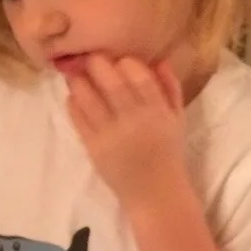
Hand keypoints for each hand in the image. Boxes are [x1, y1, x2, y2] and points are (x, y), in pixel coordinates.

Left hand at [66, 54, 186, 209]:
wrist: (155, 194)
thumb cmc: (168, 153)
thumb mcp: (177, 119)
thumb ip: (170, 88)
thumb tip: (160, 60)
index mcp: (157, 111)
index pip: (139, 76)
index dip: (125, 62)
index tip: (118, 59)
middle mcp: (134, 120)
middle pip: (111, 83)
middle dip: (96, 64)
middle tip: (88, 56)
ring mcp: (111, 134)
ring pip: (90, 99)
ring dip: (78, 81)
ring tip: (74, 73)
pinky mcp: (94, 148)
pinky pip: (79, 120)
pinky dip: (73, 104)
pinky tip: (73, 96)